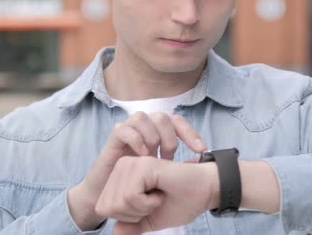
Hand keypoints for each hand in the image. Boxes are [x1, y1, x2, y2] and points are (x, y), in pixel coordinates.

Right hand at [68, 113, 206, 230]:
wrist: (110, 194)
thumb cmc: (138, 182)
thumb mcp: (162, 173)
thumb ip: (178, 165)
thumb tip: (201, 161)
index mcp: (158, 132)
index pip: (178, 121)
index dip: (190, 133)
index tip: (201, 150)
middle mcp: (144, 128)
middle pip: (162, 116)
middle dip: (169, 136)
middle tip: (168, 156)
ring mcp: (128, 131)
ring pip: (142, 117)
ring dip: (151, 135)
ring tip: (153, 155)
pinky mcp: (112, 139)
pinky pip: (123, 128)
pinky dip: (135, 140)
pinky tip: (141, 156)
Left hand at [94, 156, 219, 233]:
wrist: (204, 192)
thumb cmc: (180, 202)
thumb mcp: (149, 220)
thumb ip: (130, 226)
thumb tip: (115, 231)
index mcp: (120, 176)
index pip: (103, 208)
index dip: (127, 217)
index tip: (148, 206)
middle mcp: (122, 166)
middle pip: (107, 207)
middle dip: (133, 214)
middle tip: (154, 201)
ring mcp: (132, 163)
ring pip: (118, 202)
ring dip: (142, 208)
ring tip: (158, 195)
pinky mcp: (142, 165)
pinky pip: (131, 196)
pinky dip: (147, 203)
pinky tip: (160, 192)